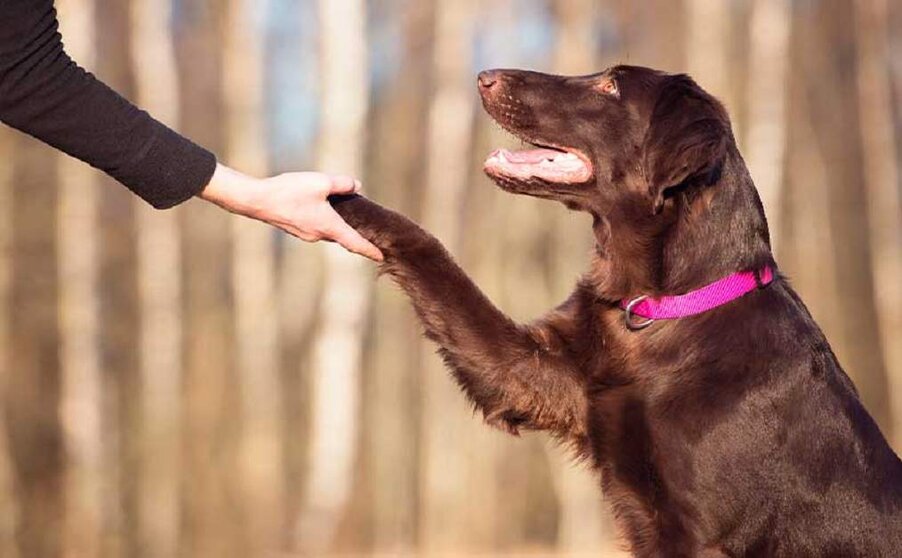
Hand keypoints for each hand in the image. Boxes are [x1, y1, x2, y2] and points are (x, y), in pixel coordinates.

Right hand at [199, 164, 382, 260]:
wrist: (257, 200)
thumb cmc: (289, 192)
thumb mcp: (321, 182)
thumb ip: (342, 184)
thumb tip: (356, 186)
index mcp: (329, 226)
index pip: (355, 243)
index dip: (370, 250)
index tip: (382, 257)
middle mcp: (319, 235)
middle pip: (343, 236)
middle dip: (356, 235)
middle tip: (371, 231)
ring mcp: (306, 234)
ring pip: (329, 230)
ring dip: (339, 225)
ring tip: (347, 213)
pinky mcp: (296, 228)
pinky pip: (317, 226)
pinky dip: (325, 221)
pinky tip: (323, 207)